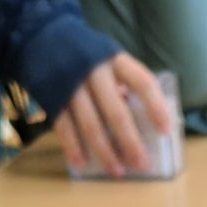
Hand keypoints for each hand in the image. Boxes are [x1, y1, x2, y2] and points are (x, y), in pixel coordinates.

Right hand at [57, 53, 176, 176]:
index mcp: (115, 60)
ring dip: (105, 151)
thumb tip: (142, 121)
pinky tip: (82, 165)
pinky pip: (64, 127)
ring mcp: (71, 84)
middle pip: (116, 111)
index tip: (165, 132)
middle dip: (131, 141)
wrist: (42, 34)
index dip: (156, 107)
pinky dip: (74, 148)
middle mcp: (94, 70)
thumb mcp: (109, 60)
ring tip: (118, 172)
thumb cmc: (88, 56)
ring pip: (91, 123)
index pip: (142, 82)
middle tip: (143, 164)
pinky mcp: (52, 96)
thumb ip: (124, 84)